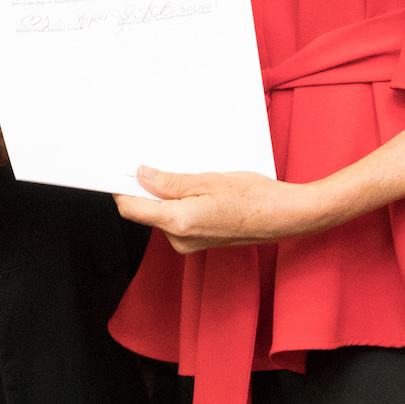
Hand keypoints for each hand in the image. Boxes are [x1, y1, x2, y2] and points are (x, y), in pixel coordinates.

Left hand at [113, 166, 338, 252]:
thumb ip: (170, 182)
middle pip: (147, 211)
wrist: (286, 216)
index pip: (132, 209)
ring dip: (167, 193)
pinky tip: (198, 186)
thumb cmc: (254, 197)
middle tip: (156, 159)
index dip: (121, 189)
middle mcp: (180, 239)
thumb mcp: (208, 180)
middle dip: (148, 187)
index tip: (118, 171)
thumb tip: (142, 176)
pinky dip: (182, 202)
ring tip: (188, 171)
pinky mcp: (201, 240)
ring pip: (164, 214)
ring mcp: (191, 243)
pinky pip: (180, 219)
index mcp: (178, 222)